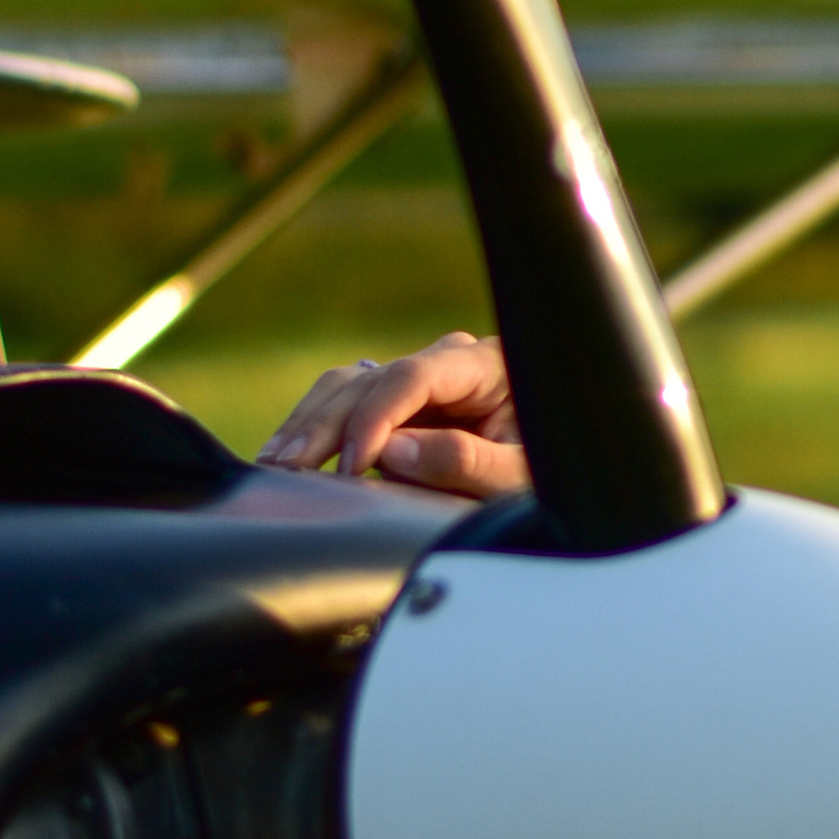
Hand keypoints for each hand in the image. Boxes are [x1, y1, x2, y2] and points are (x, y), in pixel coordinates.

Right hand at [257, 331, 527, 500]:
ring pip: (346, 387)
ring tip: (275, 465)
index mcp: (485, 366)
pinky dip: (313, 428)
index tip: (357, 465)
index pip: (414, 376)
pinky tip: (283, 456)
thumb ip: (467, 462)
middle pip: (370, 381)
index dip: (377, 417)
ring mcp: (417, 382)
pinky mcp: (396, 406)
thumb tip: (393, 452)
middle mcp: (445, 363)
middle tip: (290, 468)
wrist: (562, 471)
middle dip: (327, 425)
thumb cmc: (547, 469)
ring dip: (308, 424)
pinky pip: (345, 404)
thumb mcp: (521, 474)